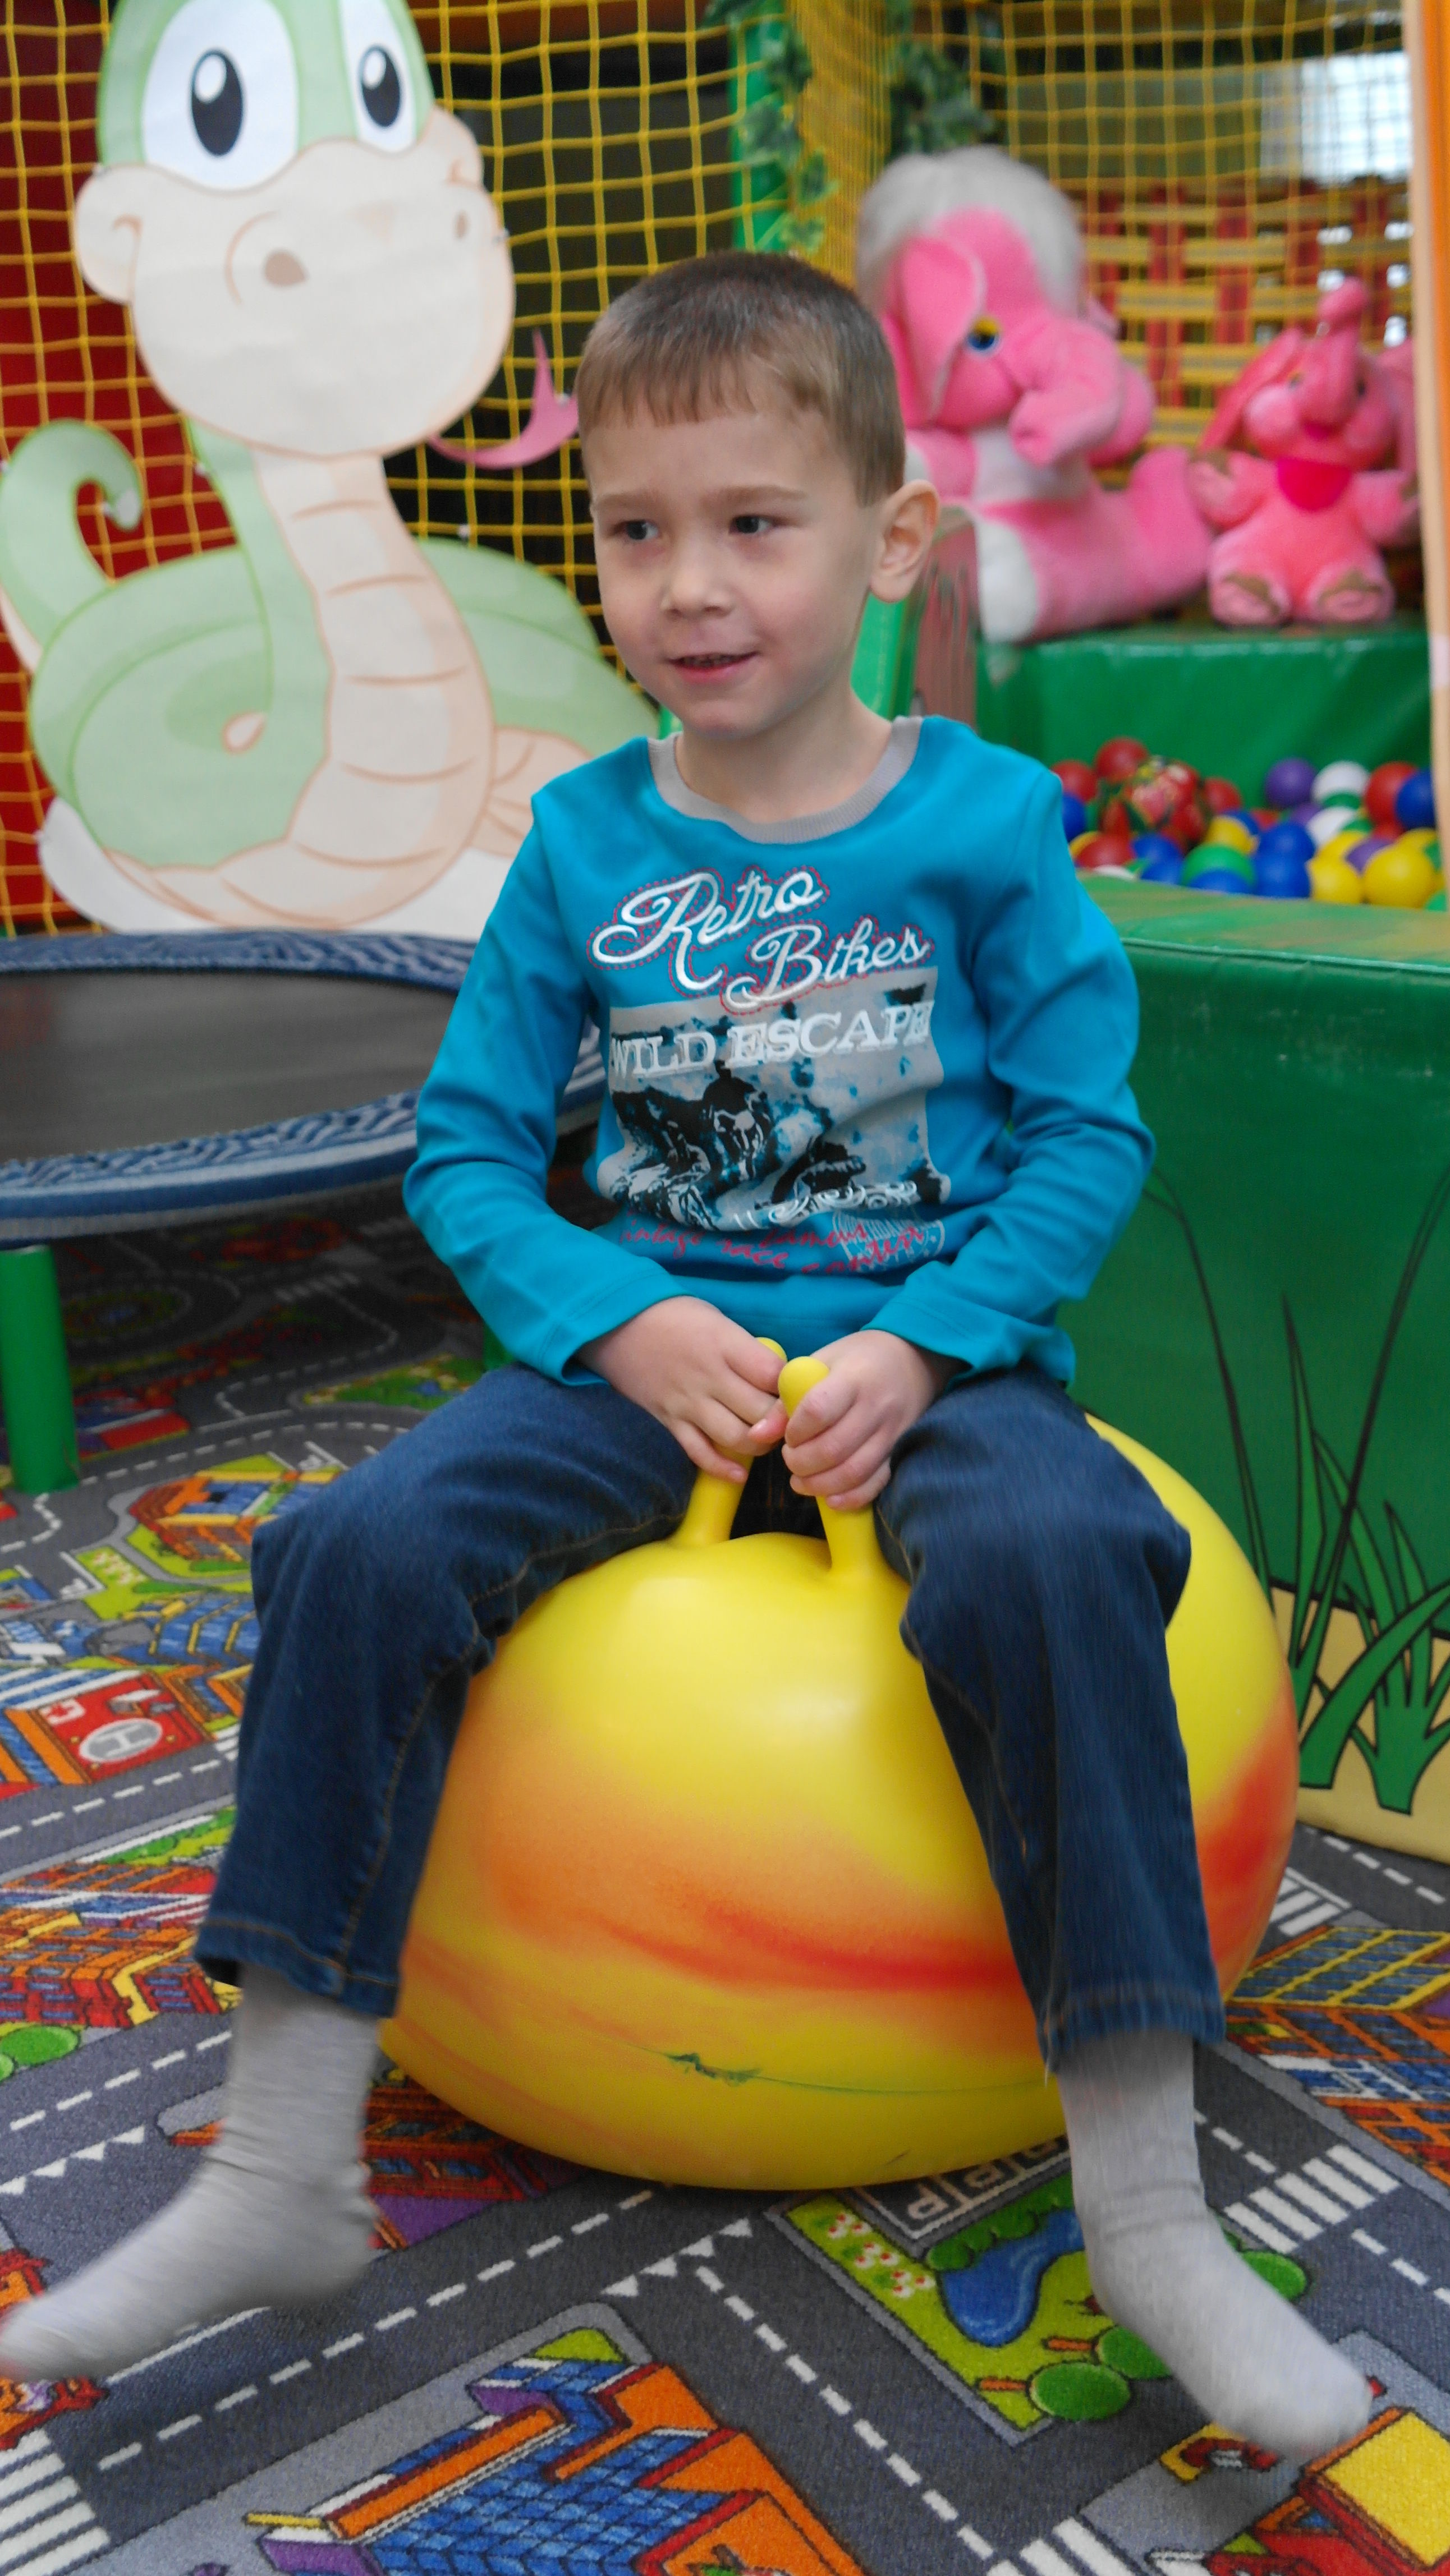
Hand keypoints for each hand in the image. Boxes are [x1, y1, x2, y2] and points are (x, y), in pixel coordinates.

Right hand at [578, 1298, 785, 1481]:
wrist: (616, 1323)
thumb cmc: (675, 1317)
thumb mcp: (717, 1320)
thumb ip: (745, 1350)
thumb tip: (778, 1380)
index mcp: (725, 1344)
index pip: (773, 1375)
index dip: (791, 1389)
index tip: (796, 1392)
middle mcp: (709, 1376)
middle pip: (761, 1412)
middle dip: (782, 1422)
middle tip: (789, 1422)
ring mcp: (688, 1402)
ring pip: (736, 1437)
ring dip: (760, 1446)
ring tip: (766, 1440)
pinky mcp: (669, 1420)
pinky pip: (699, 1453)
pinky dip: (722, 1468)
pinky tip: (739, 1474)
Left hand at [781, 1330, 953, 1510]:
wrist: (915, 1358)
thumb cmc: (859, 1359)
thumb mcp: (821, 1363)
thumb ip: (788, 1399)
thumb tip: (757, 1436)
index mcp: (852, 1378)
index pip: (818, 1410)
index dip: (795, 1430)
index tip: (788, 1434)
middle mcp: (875, 1407)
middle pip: (834, 1447)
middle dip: (801, 1463)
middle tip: (790, 1459)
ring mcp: (892, 1432)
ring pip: (854, 1471)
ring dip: (820, 1484)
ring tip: (801, 1481)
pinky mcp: (901, 1450)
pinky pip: (878, 1482)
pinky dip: (852, 1497)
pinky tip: (830, 1499)